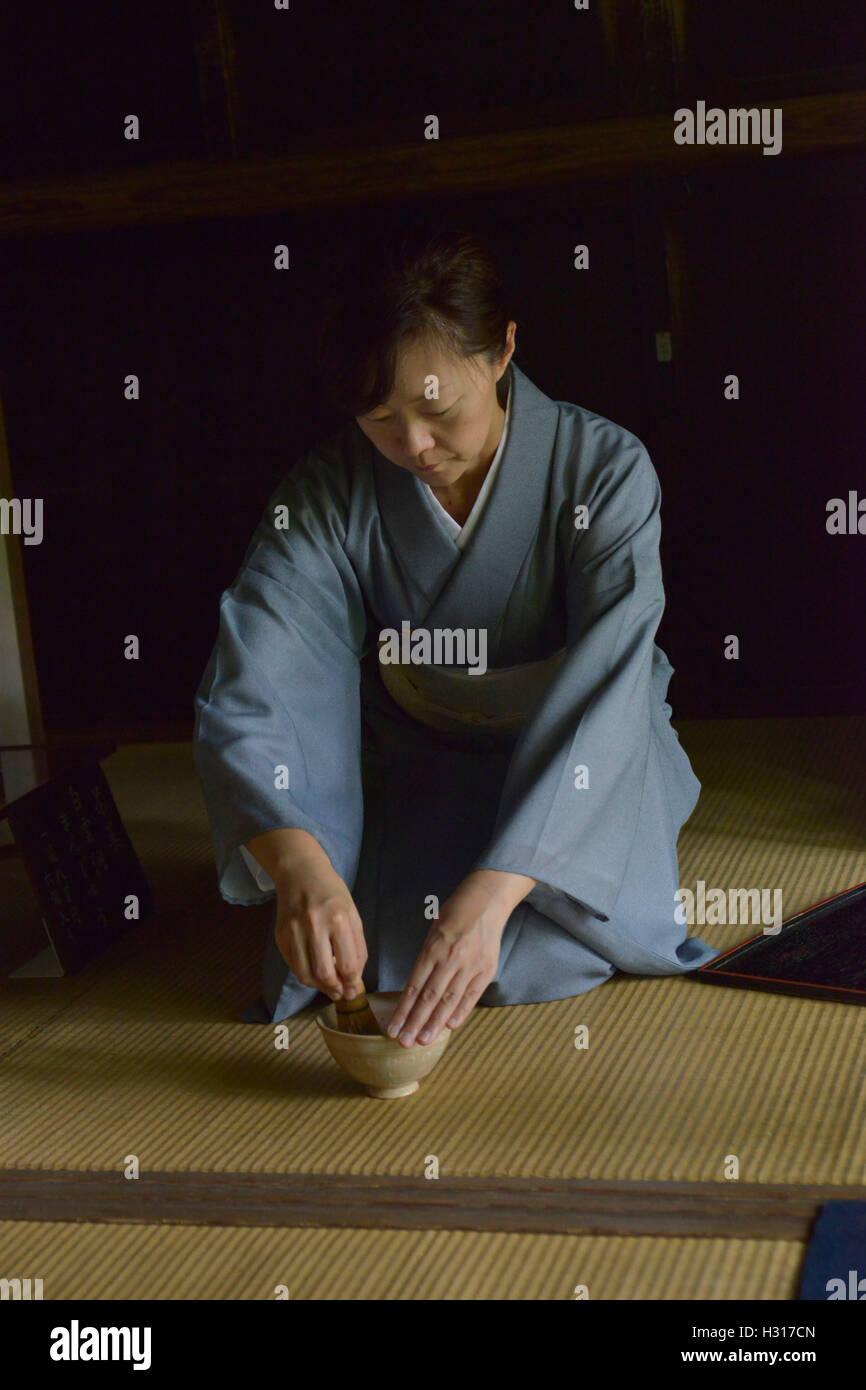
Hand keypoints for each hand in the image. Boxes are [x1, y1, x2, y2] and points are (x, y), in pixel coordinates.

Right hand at [273, 859, 366, 1000]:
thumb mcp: (352, 914)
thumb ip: (356, 946)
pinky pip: (293, 966)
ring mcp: (294, 931)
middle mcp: (315, 925)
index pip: (348, 965)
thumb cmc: (332, 893)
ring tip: (329, 988)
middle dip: (336, 990)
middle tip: (341, 994)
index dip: (352, 984)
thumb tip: (355, 978)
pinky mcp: (280, 936)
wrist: (300, 873)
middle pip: (325, 974)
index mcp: (339, 919)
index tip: (354, 990)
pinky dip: (305, 975)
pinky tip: (314, 975)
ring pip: (305, 975)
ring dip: (319, 987)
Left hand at [386, 869, 535, 1047]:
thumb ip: (426, 961)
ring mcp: (470, 965)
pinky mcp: (486, 969)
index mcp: (433, 949)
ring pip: (449, 1000)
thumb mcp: (433, 933)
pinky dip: (460, 1012)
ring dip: (435, 1023)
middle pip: (429, 998)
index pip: (414, 987)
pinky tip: (449, 1027)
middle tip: (403, 1042)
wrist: (487, 902)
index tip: (393, 1028)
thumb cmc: (455, 915)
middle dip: (415, 1023)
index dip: (403, 1011)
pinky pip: (471, 995)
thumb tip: (417, 993)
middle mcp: (451, 959)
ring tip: (423, 1040)